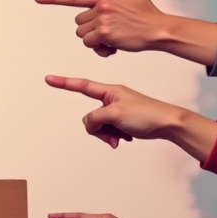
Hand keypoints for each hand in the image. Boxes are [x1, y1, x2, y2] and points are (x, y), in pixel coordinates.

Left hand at [34, 0, 169, 56]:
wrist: (159, 30)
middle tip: (108, 32)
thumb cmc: (148, 13)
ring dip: (94, 40)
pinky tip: (113, 48)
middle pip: (78, 23)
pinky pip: (90, 45)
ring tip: (112, 39)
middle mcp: (100, 7)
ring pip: (82, 35)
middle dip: (89, 29)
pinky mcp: (105, 34)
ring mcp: (102, 21)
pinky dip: (99, 49)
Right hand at [44, 75, 187, 147]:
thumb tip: (90, 124)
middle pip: (90, 115)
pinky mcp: (122, 121)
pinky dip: (113, 137)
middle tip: (112, 133)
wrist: (167, 124)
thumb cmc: (146, 114)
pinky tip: (124, 138)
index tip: (49, 79)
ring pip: (98, 125)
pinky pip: (108, 131)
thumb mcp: (115, 114)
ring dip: (106, 135)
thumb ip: (95, 118)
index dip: (63, 83)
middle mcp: (111, 99)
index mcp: (109, 91)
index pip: (81, 85)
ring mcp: (116, 110)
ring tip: (120, 137)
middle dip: (98, 128)